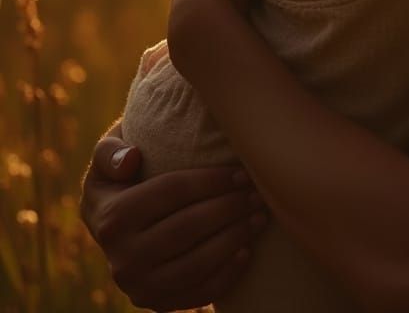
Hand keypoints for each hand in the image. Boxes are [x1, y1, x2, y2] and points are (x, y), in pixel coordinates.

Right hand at [80, 133, 266, 310]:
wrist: (115, 231)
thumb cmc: (123, 180)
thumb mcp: (107, 157)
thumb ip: (111, 151)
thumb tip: (132, 159)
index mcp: (113, 217)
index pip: (173, 192)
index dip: (213, 180)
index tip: (243, 172)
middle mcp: (122, 258)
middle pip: (188, 228)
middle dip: (230, 208)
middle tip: (258, 194)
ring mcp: (139, 287)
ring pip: (196, 264)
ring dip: (235, 239)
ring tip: (260, 217)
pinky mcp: (157, 304)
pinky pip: (198, 293)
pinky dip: (227, 274)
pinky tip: (248, 250)